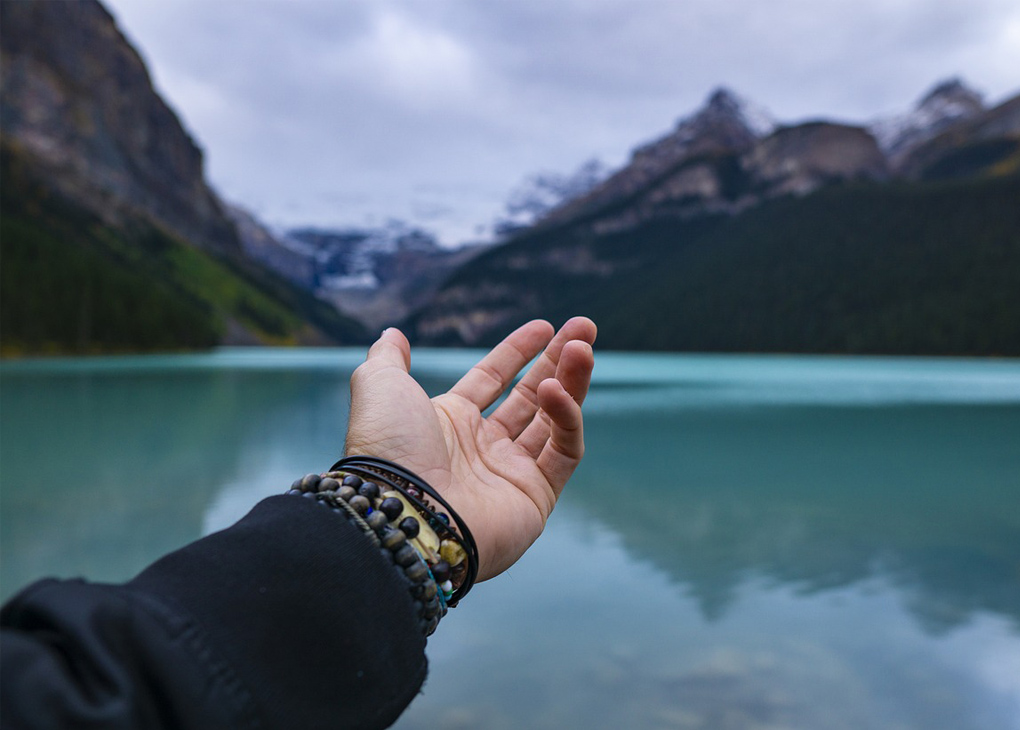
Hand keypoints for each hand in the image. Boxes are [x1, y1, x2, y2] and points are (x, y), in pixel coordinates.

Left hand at [344, 317, 596, 579]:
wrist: (402, 510)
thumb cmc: (388, 447)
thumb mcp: (379, 386)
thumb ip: (388, 356)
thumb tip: (393, 334)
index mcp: (449, 422)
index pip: (493, 380)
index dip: (518, 352)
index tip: (544, 325)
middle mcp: (482, 448)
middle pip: (531, 396)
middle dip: (559, 362)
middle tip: (585, 327)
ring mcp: (511, 473)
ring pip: (556, 420)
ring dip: (573, 381)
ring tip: (582, 349)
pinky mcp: (536, 497)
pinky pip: (565, 452)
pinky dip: (567, 418)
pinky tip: (556, 390)